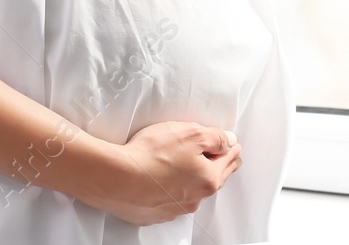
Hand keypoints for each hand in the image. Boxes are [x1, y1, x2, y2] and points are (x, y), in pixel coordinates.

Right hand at [90, 121, 241, 225]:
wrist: (115, 177)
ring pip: (191, 192)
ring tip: (184, 165)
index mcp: (208, 179)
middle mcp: (194, 199)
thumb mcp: (191, 133)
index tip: (233, 145)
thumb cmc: (152, 154)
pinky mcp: (153, 214)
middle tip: (220, 155)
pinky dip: (170, 190)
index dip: (232, 149)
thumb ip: (215, 137)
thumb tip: (229, 141)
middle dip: (217, 165)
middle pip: (214, 179)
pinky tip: (162, 180)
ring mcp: (173, 209)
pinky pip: (169, 200)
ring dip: (191, 179)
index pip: (230, 161)